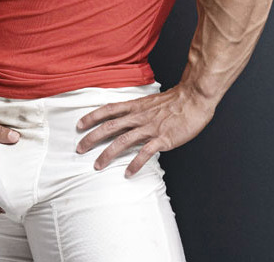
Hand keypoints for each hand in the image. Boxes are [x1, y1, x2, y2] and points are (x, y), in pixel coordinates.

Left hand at [75, 84, 214, 176]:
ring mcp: (150, 128)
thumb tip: (128, 118)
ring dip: (107, 154)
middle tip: (79, 148)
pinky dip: (135, 163)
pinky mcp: (162, 138)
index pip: (109, 109)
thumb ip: (139, 110)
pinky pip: (145, 152)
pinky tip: (128, 173)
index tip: (79, 125)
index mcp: (136, 106)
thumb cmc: (175, 101)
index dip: (92, 116)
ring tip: (97, 165)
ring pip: (123, 140)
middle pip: (110, 126)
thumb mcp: (151, 102)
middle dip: (92, 137)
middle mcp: (139, 116)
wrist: (194, 99)